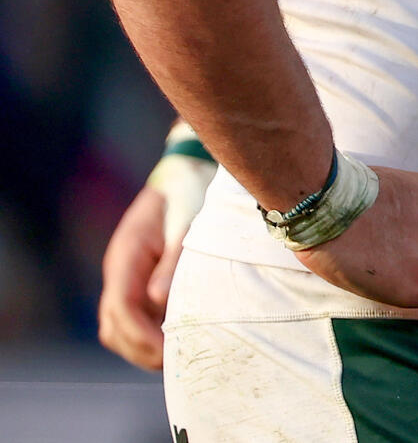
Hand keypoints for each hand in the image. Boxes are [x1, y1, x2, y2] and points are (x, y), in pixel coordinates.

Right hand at [98, 185, 177, 369]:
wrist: (184, 174)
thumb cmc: (187, 195)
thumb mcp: (186, 225)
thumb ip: (173, 262)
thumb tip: (160, 302)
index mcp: (126, 257)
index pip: (120, 308)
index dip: (140, 336)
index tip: (167, 351)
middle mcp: (119, 270)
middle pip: (114, 326)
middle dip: (140, 348)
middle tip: (176, 361)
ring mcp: (126, 277)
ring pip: (119, 326)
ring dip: (142, 345)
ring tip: (178, 353)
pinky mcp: (138, 281)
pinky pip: (134, 317)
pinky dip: (148, 333)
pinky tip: (177, 335)